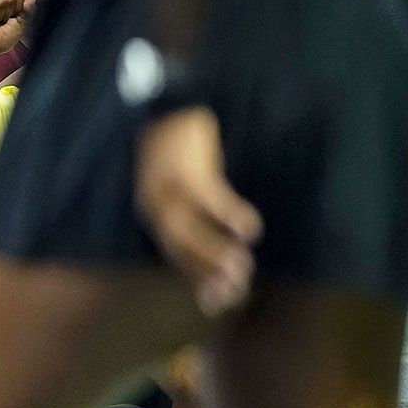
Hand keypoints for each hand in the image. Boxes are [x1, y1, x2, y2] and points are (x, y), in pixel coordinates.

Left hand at [136, 106, 259, 315]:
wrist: (172, 102)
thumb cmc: (184, 152)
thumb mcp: (187, 189)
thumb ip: (201, 219)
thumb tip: (230, 253)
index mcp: (157, 213)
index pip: (177, 255)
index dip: (198, 280)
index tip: (218, 305)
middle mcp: (156, 204)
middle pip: (179, 247)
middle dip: (208, 272)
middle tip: (238, 291)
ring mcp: (168, 185)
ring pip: (189, 228)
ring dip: (215, 251)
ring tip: (245, 268)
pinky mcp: (186, 165)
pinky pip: (209, 196)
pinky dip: (228, 214)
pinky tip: (251, 229)